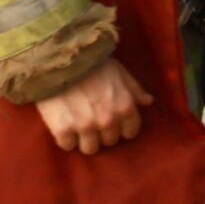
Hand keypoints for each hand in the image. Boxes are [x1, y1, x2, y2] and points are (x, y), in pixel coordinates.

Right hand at [34, 56, 153, 154]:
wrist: (56, 55)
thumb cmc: (90, 61)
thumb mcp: (118, 70)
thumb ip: (134, 88)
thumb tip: (148, 102)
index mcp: (124, 106)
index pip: (130, 132)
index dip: (120, 126)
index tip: (111, 120)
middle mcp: (107, 120)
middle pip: (109, 141)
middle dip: (102, 131)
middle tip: (90, 116)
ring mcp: (85, 126)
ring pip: (90, 148)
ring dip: (84, 138)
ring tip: (76, 122)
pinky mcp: (63, 129)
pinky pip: (68, 145)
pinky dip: (65, 137)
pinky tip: (62, 122)